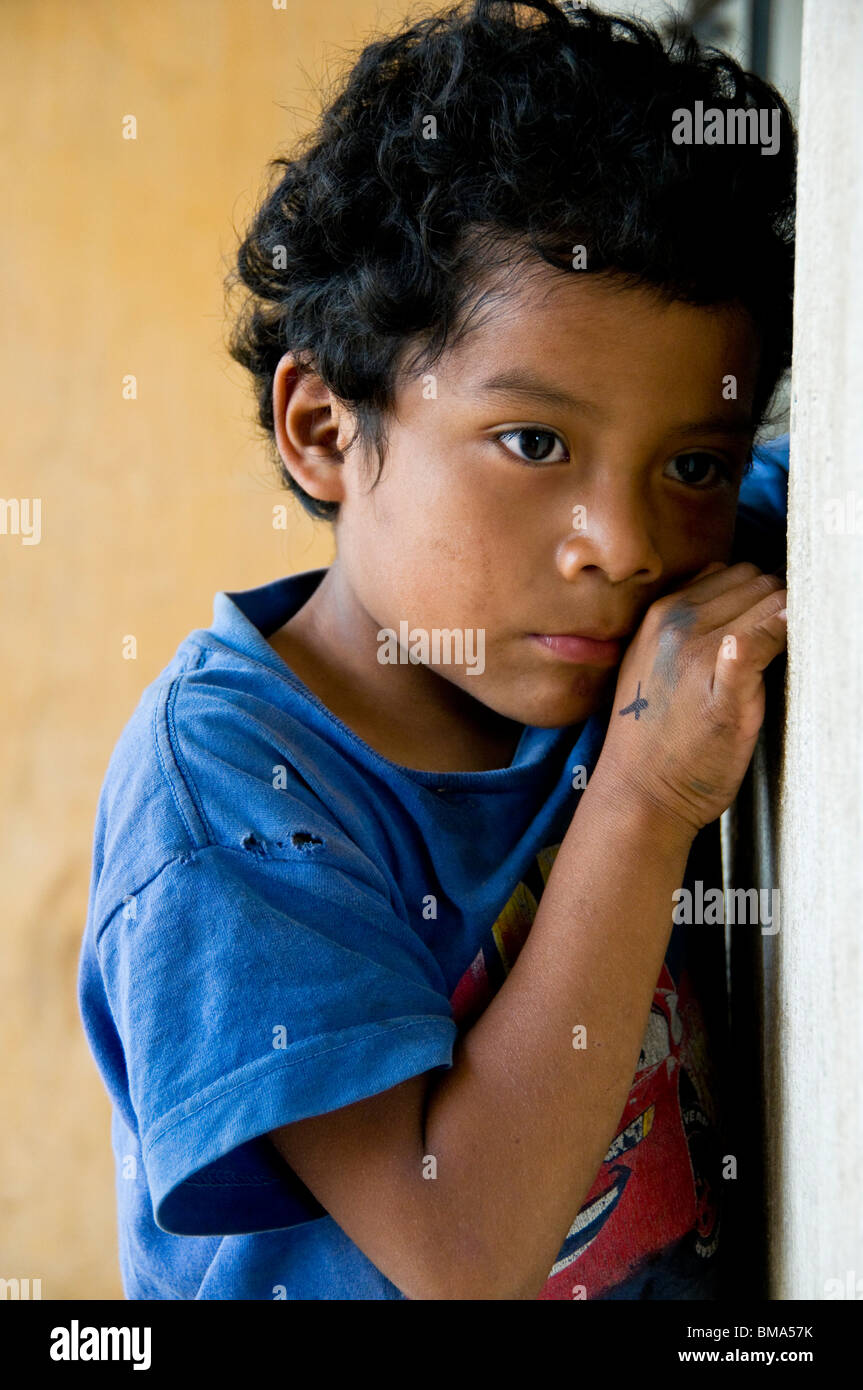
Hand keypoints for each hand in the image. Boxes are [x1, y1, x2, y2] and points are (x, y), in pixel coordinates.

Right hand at [594, 561, 786, 833]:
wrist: (640, 792)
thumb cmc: (651, 732)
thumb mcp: (649, 659)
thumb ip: (684, 621)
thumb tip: (728, 584)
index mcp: (662, 613)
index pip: (732, 572)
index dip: (755, 594)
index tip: (762, 620)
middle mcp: (680, 624)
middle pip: (756, 581)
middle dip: (773, 602)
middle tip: (774, 641)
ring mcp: (703, 655)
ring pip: (772, 602)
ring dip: (786, 620)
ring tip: (780, 653)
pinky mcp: (729, 691)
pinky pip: (771, 637)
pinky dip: (786, 635)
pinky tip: (792, 647)